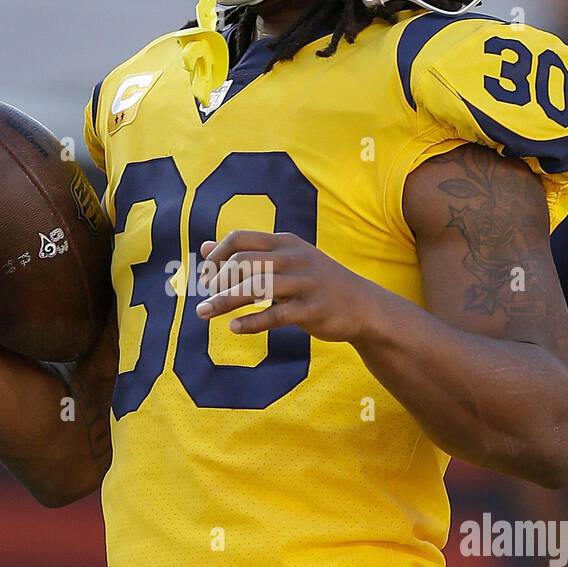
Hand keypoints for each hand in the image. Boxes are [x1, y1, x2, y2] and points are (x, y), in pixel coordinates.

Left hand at [195, 230, 372, 342]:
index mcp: (285, 242)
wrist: (363, 306)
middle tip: (205, 298)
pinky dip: (252, 322)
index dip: (216, 256)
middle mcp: (294, 258)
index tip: (206, 277)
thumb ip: (245, 254)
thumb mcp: (283, 262)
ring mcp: (305, 283)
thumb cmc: (314, 283)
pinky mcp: (313, 309)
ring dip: (225, 301)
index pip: (239, 239)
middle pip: (243, 262)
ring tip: (204, 313)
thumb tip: (203, 248)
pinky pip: (276, 315)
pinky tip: (234, 328)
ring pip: (256, 287)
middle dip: (217, 281)